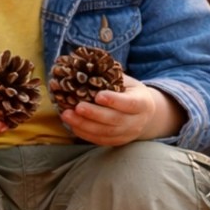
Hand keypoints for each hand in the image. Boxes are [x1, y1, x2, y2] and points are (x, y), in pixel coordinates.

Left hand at [59, 75, 182, 145]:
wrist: (143, 114)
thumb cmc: (130, 93)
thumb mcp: (128, 82)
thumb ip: (112, 77)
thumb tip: (86, 66)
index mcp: (142, 103)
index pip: (129, 103)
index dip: (114, 101)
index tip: (98, 96)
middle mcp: (136, 121)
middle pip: (114, 120)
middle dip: (94, 114)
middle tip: (77, 107)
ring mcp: (126, 134)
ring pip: (104, 132)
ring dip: (84, 125)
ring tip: (67, 115)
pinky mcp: (116, 142)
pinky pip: (99, 140)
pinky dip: (84, 133)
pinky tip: (72, 124)